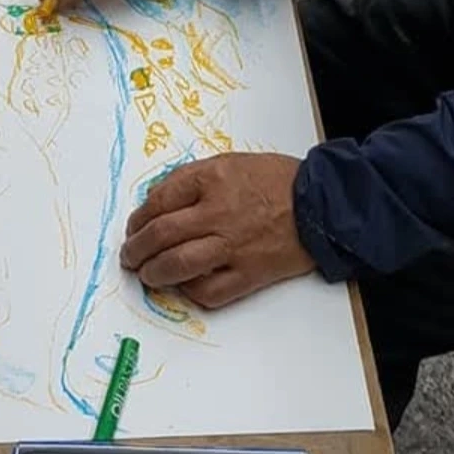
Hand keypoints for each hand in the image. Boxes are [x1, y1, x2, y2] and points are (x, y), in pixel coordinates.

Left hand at [120, 154, 313, 308]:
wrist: (323, 204)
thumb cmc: (278, 180)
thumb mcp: (232, 162)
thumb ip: (194, 178)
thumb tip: (158, 198)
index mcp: (212, 180)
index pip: (159, 200)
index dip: (139, 217)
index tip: (134, 226)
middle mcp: (218, 213)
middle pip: (160, 234)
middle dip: (136, 248)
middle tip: (130, 256)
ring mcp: (233, 246)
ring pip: (177, 265)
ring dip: (154, 272)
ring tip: (147, 274)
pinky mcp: (249, 274)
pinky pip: (208, 291)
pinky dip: (190, 291)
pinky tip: (183, 286)